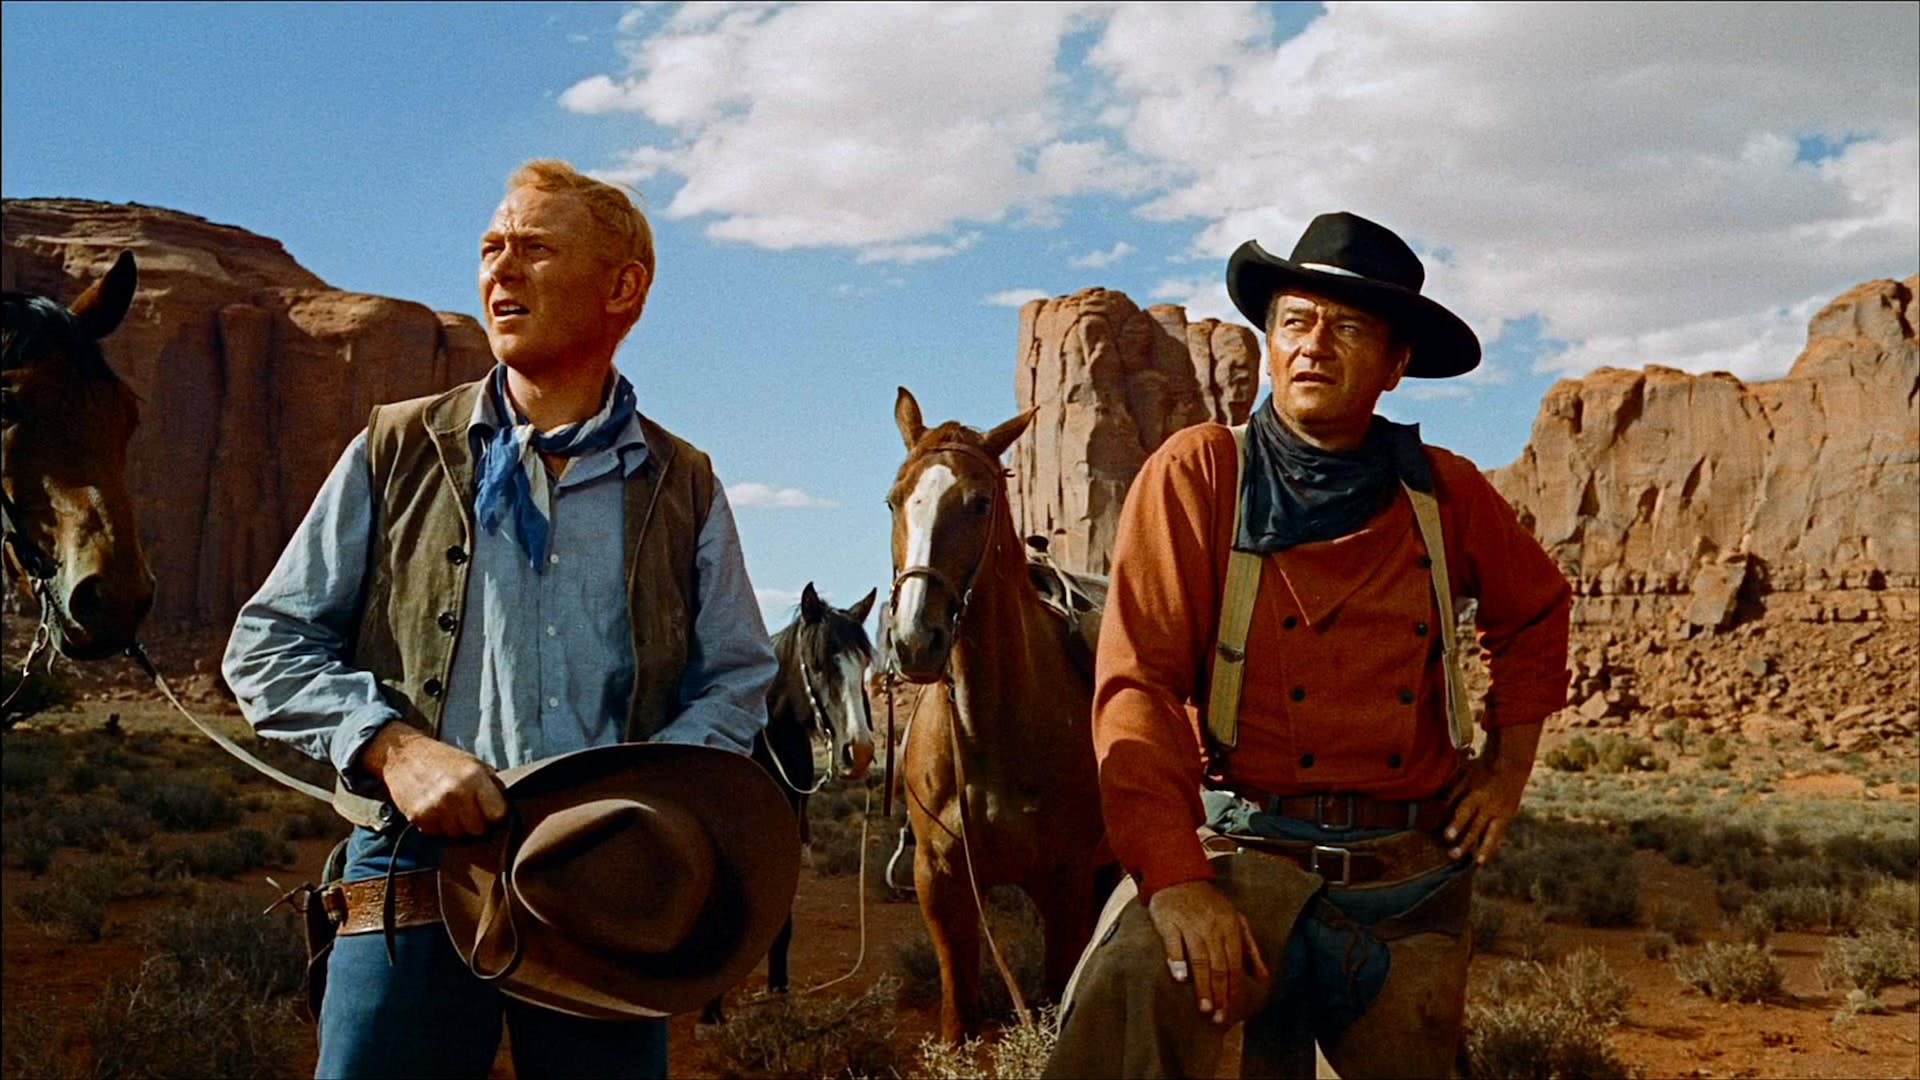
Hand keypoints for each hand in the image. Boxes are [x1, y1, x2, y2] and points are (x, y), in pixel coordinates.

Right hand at [360, 722, 507, 836]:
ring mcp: (435, 807)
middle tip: (468, 810)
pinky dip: (437, 826)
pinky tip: (435, 809)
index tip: (490, 810)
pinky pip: (437, 834)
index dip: (495, 815)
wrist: (404, 754)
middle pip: (478, 830)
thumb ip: (492, 786)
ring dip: (456, 826)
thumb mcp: (474, 764)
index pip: (498, 815)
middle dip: (476, 823)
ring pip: (457, 835)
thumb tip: (509, 809)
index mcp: (474, 777)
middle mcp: (456, 793)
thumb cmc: (444, 760)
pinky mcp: (418, 817)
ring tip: (450, 808)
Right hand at [1146, 879, 1269, 1025]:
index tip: (1232, 1012)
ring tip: (1205, 1008)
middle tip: (1219, 1018)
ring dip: (1202, 985)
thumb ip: (1250, 949)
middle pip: (1218, 965)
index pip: (1234, 965)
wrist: (1179, 877)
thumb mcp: (1236, 920)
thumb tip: (1263, 977)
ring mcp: (1190, 924)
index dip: (1234, 990)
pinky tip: (1180, 978)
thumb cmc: (1209, 903)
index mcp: (1231, 928)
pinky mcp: (1169, 922)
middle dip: (1220, 994)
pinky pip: (1174, 944)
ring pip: (1199, 959)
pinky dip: (1177, 960)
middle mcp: (1212, 927)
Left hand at [1443, 723, 1541, 864]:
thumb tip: (1436, 805)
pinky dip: (1491, 848)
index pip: (1464, 813)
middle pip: (1475, 828)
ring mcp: (1500, 813)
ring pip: (1490, 835)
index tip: (1447, 837)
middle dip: (1464, 843)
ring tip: (1475, 864)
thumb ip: (1450, 791)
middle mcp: (1489, 807)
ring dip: (1482, 850)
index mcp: (1476, 795)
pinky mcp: (1507, 818)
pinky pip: (1498, 835)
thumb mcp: (1463, 774)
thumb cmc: (1480, 769)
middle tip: (1453, 856)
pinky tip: (1483, 860)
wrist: (1510, 764)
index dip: (1456, 825)